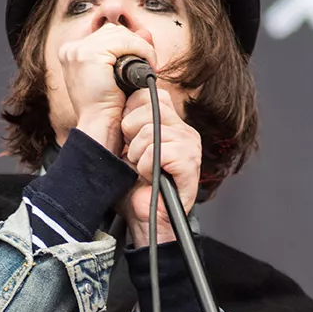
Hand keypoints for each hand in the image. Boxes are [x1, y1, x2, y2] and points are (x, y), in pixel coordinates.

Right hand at [57, 23, 157, 153]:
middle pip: (113, 31)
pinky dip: (143, 51)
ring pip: (121, 34)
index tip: (141, 59)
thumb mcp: (113, 75)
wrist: (100, 126)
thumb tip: (145, 32)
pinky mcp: (90, 54)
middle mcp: (71, 49)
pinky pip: (127, 42)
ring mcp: (78, 50)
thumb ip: (124, 52)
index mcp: (71, 53)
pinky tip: (148, 66)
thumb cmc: (107, 107)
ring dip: (141, 48)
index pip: (105, 35)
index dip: (127, 44)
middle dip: (134, 45)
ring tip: (148, 67)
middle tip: (148, 64)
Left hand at [120, 88, 201, 244]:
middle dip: (130, 135)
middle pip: (147, 108)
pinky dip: (145, 167)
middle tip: (134, 157)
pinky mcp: (189, 162)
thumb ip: (128, 118)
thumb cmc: (132, 185)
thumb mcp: (126, 143)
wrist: (141, 216)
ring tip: (142, 170)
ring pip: (150, 132)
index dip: (129, 115)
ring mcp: (189, 144)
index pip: (148, 94)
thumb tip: (123, 98)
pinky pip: (158, 151)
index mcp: (170, 122)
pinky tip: (149, 177)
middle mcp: (182, 129)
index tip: (127, 139)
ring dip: (137, 155)